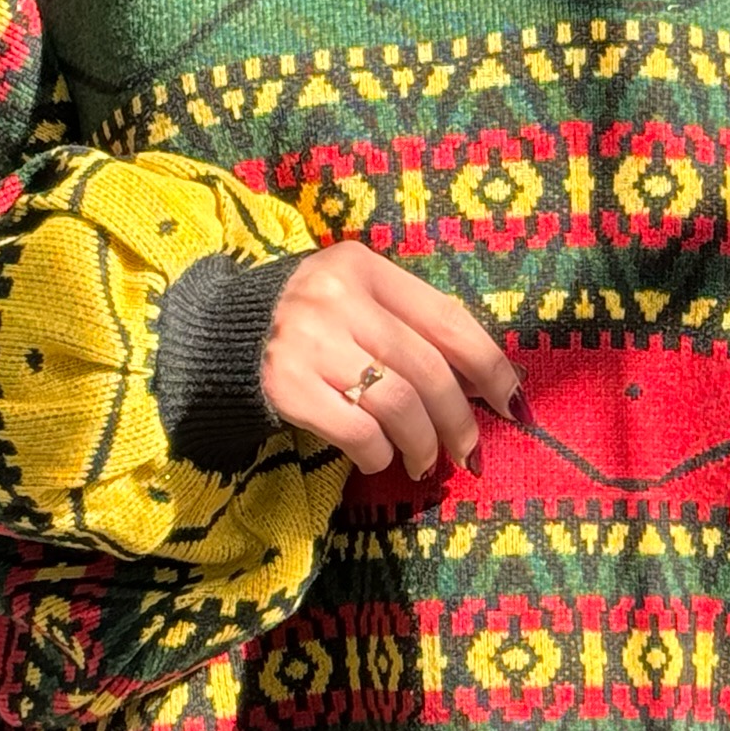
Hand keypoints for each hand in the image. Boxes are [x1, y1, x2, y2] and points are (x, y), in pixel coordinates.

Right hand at [260, 241, 527, 479]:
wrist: (217, 335)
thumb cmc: (310, 321)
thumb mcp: (357, 300)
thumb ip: (411, 327)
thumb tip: (486, 384)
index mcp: (365, 268)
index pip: (447, 319)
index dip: (490, 367)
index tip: (512, 403)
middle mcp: (338, 299)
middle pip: (427, 370)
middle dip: (459, 422)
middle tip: (469, 453)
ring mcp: (309, 342)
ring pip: (398, 405)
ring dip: (422, 445)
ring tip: (422, 462)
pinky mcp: (286, 386)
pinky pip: (358, 431)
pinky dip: (379, 454)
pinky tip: (379, 458)